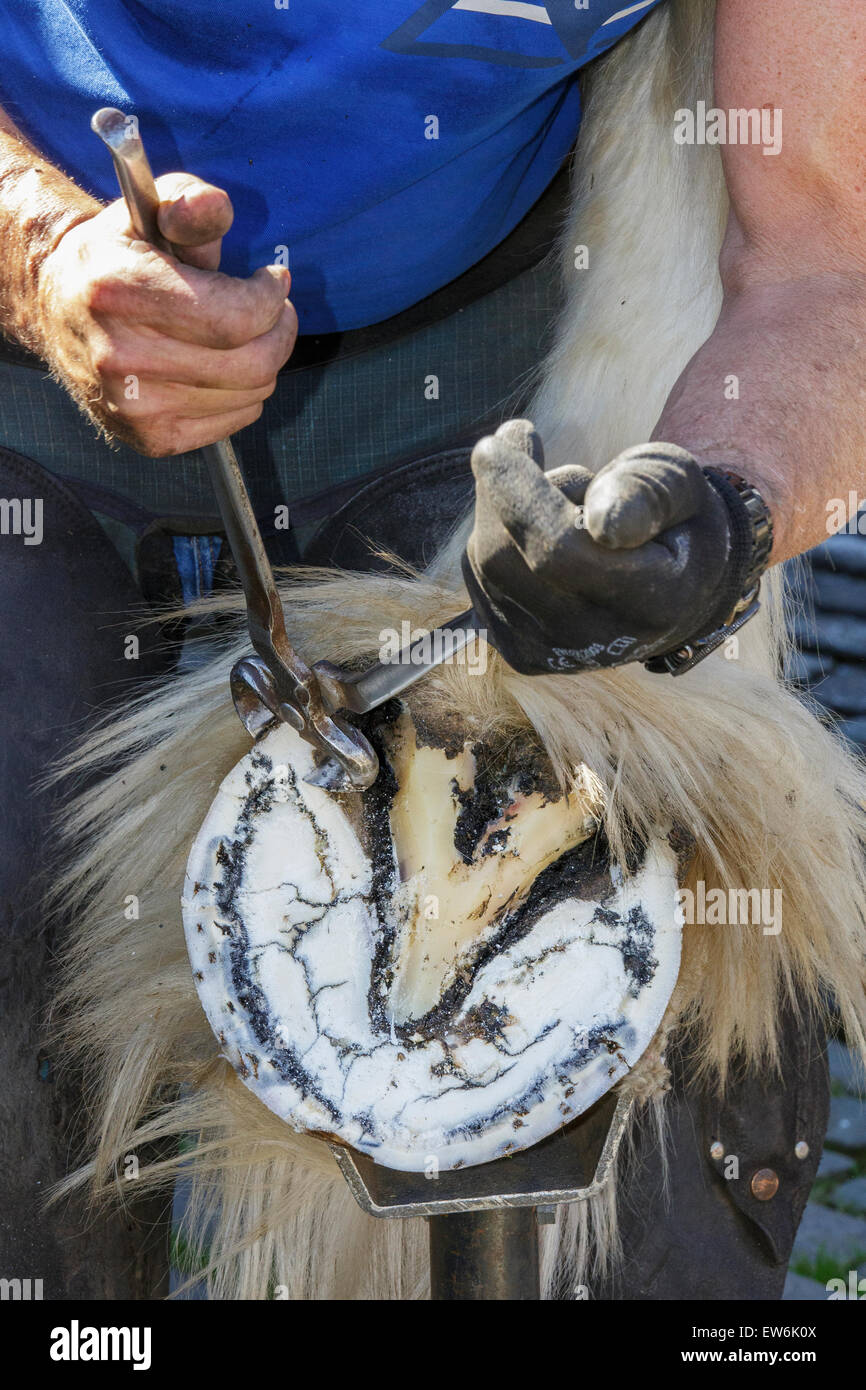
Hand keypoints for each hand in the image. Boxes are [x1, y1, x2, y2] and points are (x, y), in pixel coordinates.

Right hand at [34, 174, 296, 455]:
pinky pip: (236, 419)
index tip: (273, 281)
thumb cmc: (117, 256)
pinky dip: (244, 393)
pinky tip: (221, 366)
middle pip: (252, 364)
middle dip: (279, 332)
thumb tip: (215, 206)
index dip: (271, 299)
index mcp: (120, 292)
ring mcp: (136, 407)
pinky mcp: (152, 439)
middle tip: (276, 311)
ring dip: (263, 362)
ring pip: (252, 394)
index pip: (236, 318)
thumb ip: (190, 202)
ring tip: (243, 335)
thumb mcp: (148, 210)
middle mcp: (122, 357)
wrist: (58, 309)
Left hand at [462, 421, 744, 675]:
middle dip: (505, 489)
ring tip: (558, 498)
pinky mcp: (519, 652)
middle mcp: (596, 642)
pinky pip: (479, 577)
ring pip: (485, 564)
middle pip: (506, 558)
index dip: (519, 495)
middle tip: (528, 443)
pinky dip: (498, 535)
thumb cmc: (674, 521)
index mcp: (651, 601)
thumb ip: (648, 492)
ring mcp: (552, 654)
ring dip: (504, 510)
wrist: (670, 590)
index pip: (560, 551)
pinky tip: (535, 528)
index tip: (496, 442)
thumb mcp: (680, 487)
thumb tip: (603, 521)